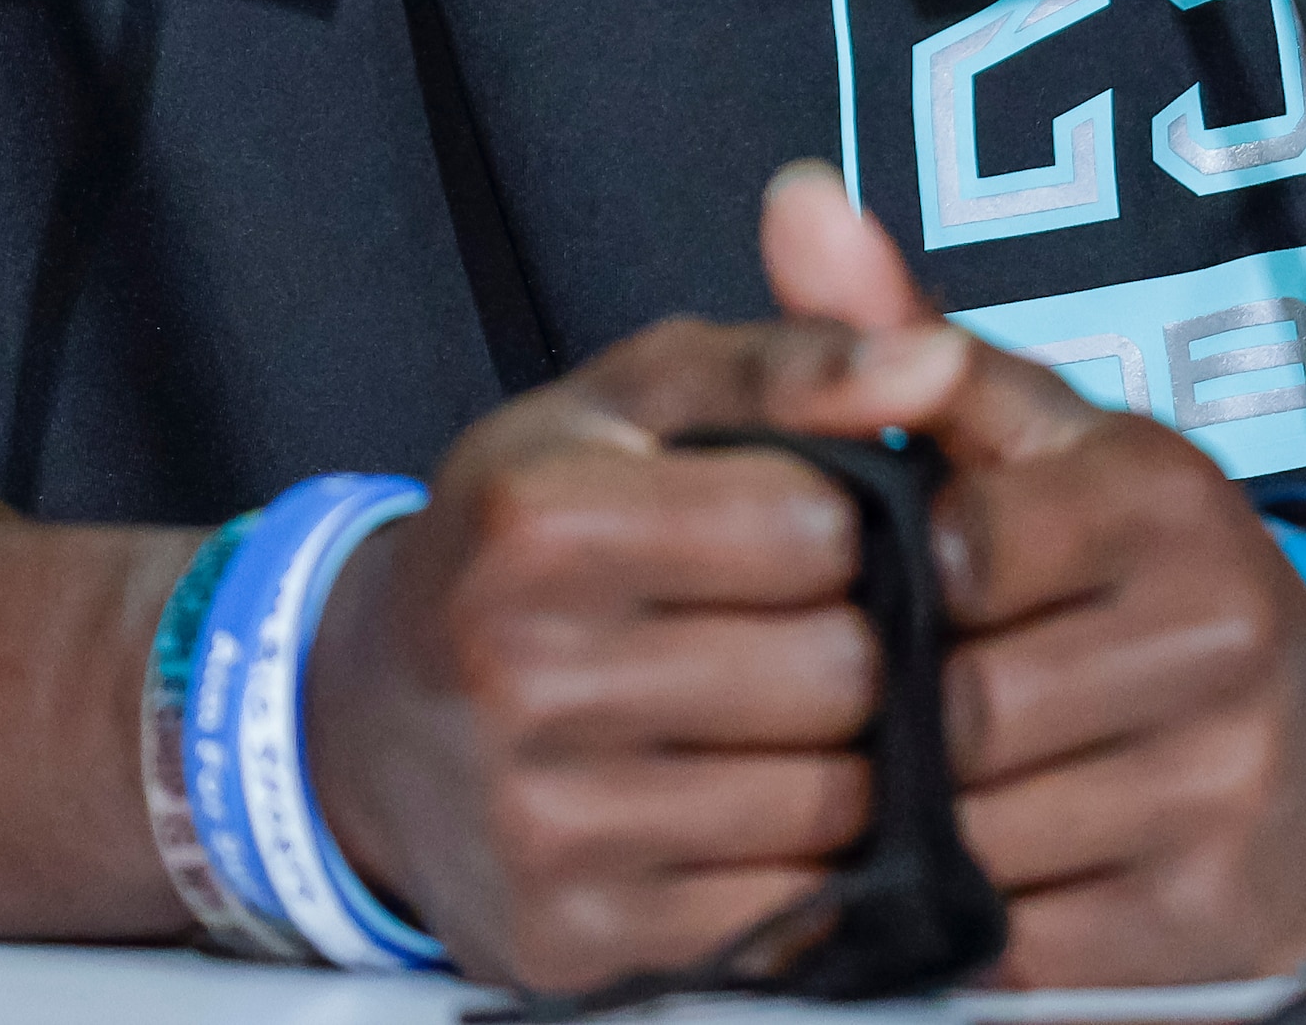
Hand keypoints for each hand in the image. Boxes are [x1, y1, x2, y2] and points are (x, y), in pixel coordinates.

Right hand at [301, 307, 966, 995]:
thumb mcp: (630, 405)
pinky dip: (806, 864)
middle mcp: (526, 673)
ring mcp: (546, 822)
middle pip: (838, 672)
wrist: (368, 716)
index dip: (843, 526)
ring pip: (830, 804)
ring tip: (785, 718)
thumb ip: (791, 365)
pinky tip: (758, 807)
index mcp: (540, 519)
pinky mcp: (575, 941)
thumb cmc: (522, 538)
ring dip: (844, 761)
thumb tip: (938, 364)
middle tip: (803, 631)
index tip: (800, 532)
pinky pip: (787, 913)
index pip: (819, 527)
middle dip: (854, 645)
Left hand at [763, 160, 1305, 985]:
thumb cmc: (1124, 573)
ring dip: (939, 834)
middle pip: (963, 714)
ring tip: (944, 796)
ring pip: (990, 837)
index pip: (952, 557)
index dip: (906, 593)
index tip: (920, 600)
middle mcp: (1221, 630)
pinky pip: (1029, 940)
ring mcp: (1231, 782)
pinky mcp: (1216, 917)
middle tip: (912, 718)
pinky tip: (992, 871)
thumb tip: (791, 197)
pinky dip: (982, 922)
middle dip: (913, 729)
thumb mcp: (1030, 439)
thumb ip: (901, 333)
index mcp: (1160, 493)